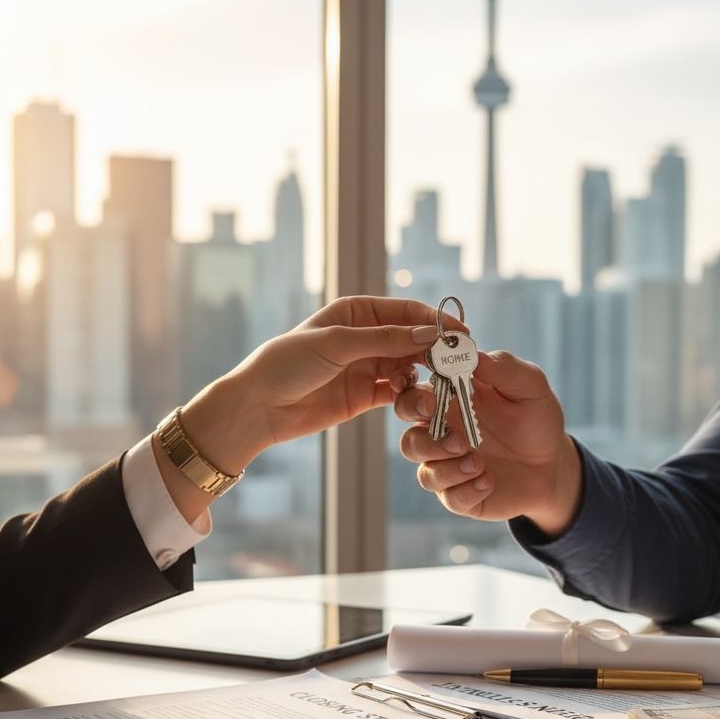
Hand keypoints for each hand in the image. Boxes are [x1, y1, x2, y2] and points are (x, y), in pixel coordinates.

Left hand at [158, 296, 440, 518]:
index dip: (435, 320)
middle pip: (413, 338)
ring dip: (424, 375)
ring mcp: (368, 366)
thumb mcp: (337, 343)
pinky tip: (414, 399)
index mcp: (357, 311)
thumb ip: (386, 339)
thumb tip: (430, 333)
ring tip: (436, 385)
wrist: (259, 407)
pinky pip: (399, 393)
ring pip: (410, 367)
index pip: (407, 311)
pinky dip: (410, 395)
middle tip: (458, 364)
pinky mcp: (367, 396)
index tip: (460, 334)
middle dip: (435, 350)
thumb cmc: (288, 364)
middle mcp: (366, 336)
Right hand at [393, 347, 582, 535]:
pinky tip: (488, 481)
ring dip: (448, 468)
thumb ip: (503, 367)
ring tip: (479, 462)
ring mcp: (449, 468)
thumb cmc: (535, 417)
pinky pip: (450, 498)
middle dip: (425, 440)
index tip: (427, 399)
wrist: (554, 462)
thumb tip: (472, 354)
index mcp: (449, 402)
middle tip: (457, 439)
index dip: (406, 395)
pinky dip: (467, 491)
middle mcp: (442, 436)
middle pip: (408, 439)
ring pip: (425, 474)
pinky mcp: (462, 496)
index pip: (410, 395)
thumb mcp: (529, 385)